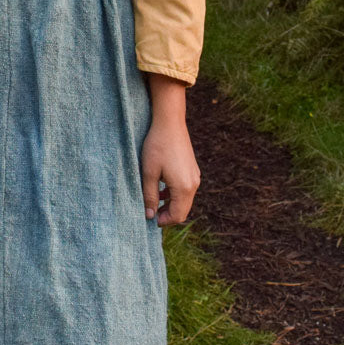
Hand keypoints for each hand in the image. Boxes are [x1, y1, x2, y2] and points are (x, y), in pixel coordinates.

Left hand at [141, 74, 199, 226]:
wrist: (169, 123)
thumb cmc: (157, 146)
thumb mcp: (148, 173)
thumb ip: (149, 196)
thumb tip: (149, 215)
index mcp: (184, 188)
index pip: (177, 216)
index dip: (163, 221)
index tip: (149, 219)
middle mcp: (193, 184)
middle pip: (183, 210)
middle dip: (167, 215)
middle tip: (151, 213)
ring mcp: (195, 176)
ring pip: (184, 200)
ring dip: (171, 204)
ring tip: (154, 201)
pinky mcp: (192, 169)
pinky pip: (186, 189)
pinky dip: (175, 194)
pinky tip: (161, 189)